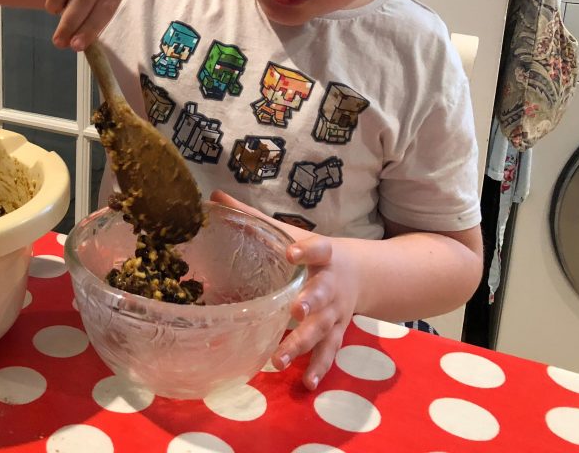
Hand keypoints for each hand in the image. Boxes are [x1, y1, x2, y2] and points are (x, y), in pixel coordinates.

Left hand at [209, 190, 360, 389]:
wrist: (363, 274)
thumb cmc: (314, 252)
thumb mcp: (292, 232)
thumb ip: (255, 217)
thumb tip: (215, 195)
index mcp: (324, 255)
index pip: (318, 249)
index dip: (306, 251)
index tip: (292, 252)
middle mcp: (332, 285)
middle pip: (322, 295)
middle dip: (310, 304)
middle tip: (295, 312)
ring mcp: (337, 313)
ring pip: (323, 330)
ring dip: (303, 344)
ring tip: (280, 359)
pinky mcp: (338, 332)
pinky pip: (329, 352)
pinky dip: (318, 368)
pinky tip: (305, 383)